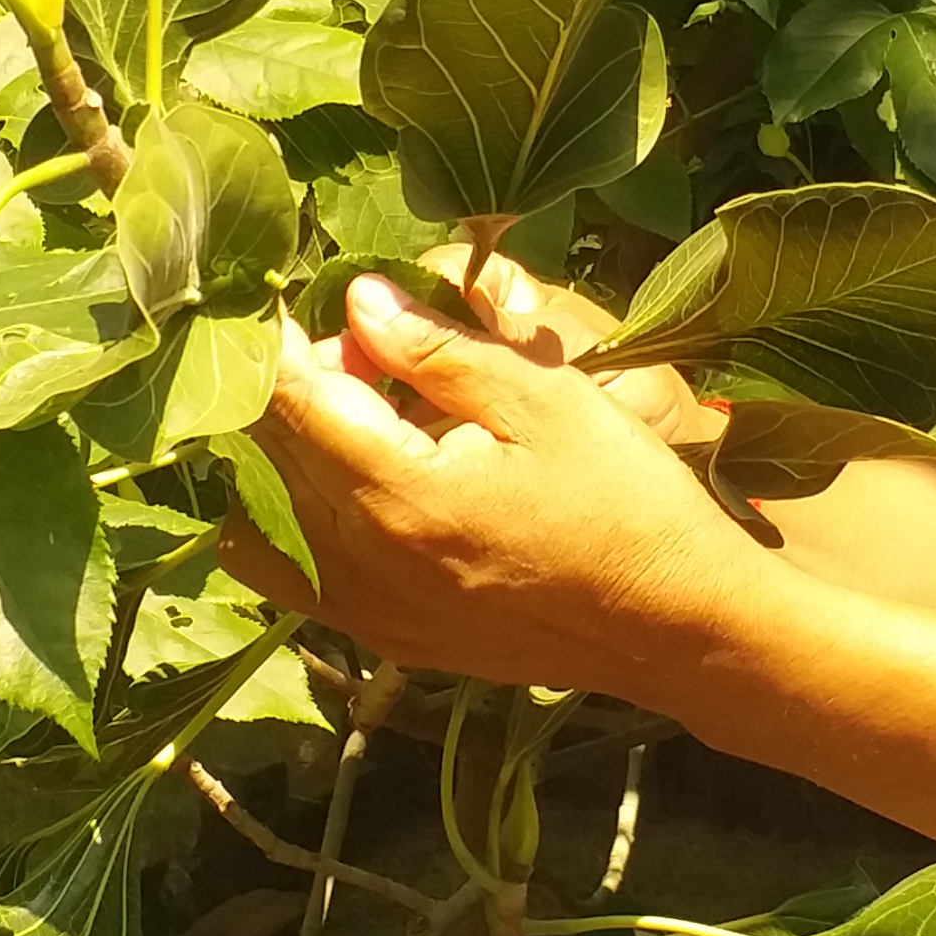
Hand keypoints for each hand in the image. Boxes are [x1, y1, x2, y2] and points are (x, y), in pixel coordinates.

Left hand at [232, 272, 759, 697]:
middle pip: (269, 458)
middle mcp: (365, 566)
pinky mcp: (388, 640)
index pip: (293, 403)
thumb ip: (439, 350)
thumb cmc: (627, 499)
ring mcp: (371, 615)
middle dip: (290, 388)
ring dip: (280, 456)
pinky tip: (350, 478)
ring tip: (351, 411)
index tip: (286, 296)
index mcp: (401, 496)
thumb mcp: (546, 398)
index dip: (277, 340)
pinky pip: (294, 574)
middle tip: (353, 342)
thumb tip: (358, 301)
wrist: (675, 626)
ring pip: (261, 523)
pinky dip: (290, 517)